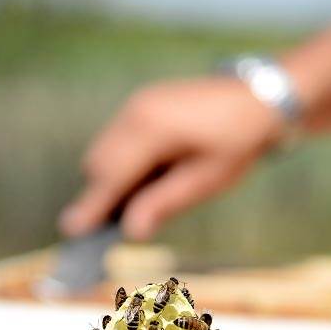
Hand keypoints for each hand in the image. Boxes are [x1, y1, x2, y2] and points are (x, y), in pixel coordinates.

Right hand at [59, 78, 284, 240]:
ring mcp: (136, 104)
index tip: (72, 231)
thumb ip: (164, 203)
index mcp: (151, 129)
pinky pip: (118, 140)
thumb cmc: (237, 142)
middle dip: (101, 194)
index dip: (92, 206)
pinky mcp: (142, 105)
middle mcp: (135, 111)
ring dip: (113, 179)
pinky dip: (124, 163)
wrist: (258, 98)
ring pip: (105, 151)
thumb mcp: (206, 180)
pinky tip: (153, 176)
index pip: (110, 175)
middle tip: (114, 227)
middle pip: (98, 163)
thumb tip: (130, 230)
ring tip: (146, 199)